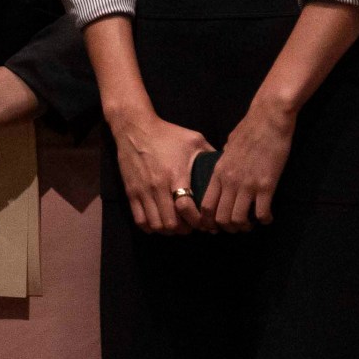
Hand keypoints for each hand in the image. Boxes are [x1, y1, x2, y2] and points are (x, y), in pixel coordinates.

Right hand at [111, 105, 214, 234]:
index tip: (204, 222)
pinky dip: (150, 227)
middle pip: (171, 222)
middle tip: (191, 226)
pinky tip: (158, 223)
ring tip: (176, 225)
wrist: (134, 128)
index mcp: (176, 174)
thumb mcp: (194, 139)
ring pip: (156, 224)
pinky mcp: (131, 192)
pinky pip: (140, 220)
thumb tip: (227, 168)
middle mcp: (158, 185)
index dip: (197, 220)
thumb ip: (211, 155)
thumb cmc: (167, 134)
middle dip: (185, 229)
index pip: (186, 207)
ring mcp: (143, 190)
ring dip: (168, 230)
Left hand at [201, 93, 296, 230]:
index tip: (216, 226)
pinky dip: (264, 220)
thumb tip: (224, 167)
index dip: (209, 221)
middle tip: (237, 227)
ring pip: (238, 220)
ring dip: (245, 226)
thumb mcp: (229, 146)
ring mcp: (247, 184)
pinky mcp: (266, 185)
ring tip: (253, 223)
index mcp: (218, 172)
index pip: (205, 206)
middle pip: (220, 218)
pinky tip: (268, 217)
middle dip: (228, 228)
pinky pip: (262, 213)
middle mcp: (229, 181)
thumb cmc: (249, 129)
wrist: (268, 118)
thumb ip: (224, 161)